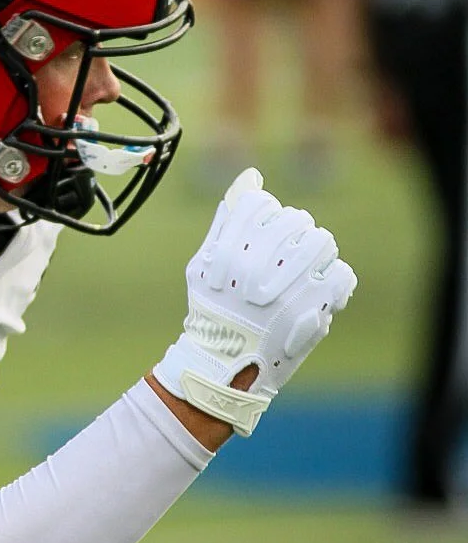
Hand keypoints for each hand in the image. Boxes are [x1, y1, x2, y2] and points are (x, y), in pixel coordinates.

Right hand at [153, 168, 356, 436]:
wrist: (224, 367)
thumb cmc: (212, 311)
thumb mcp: (204, 263)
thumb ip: (226, 219)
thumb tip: (251, 176)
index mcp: (227, 252)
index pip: (261, 205)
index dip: (266, 215)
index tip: (263, 235)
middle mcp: (257, 267)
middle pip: (295, 219)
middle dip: (294, 233)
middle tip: (288, 255)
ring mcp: (287, 288)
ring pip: (322, 241)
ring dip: (316, 252)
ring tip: (306, 269)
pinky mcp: (312, 309)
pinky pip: (339, 273)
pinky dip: (333, 281)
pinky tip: (318, 290)